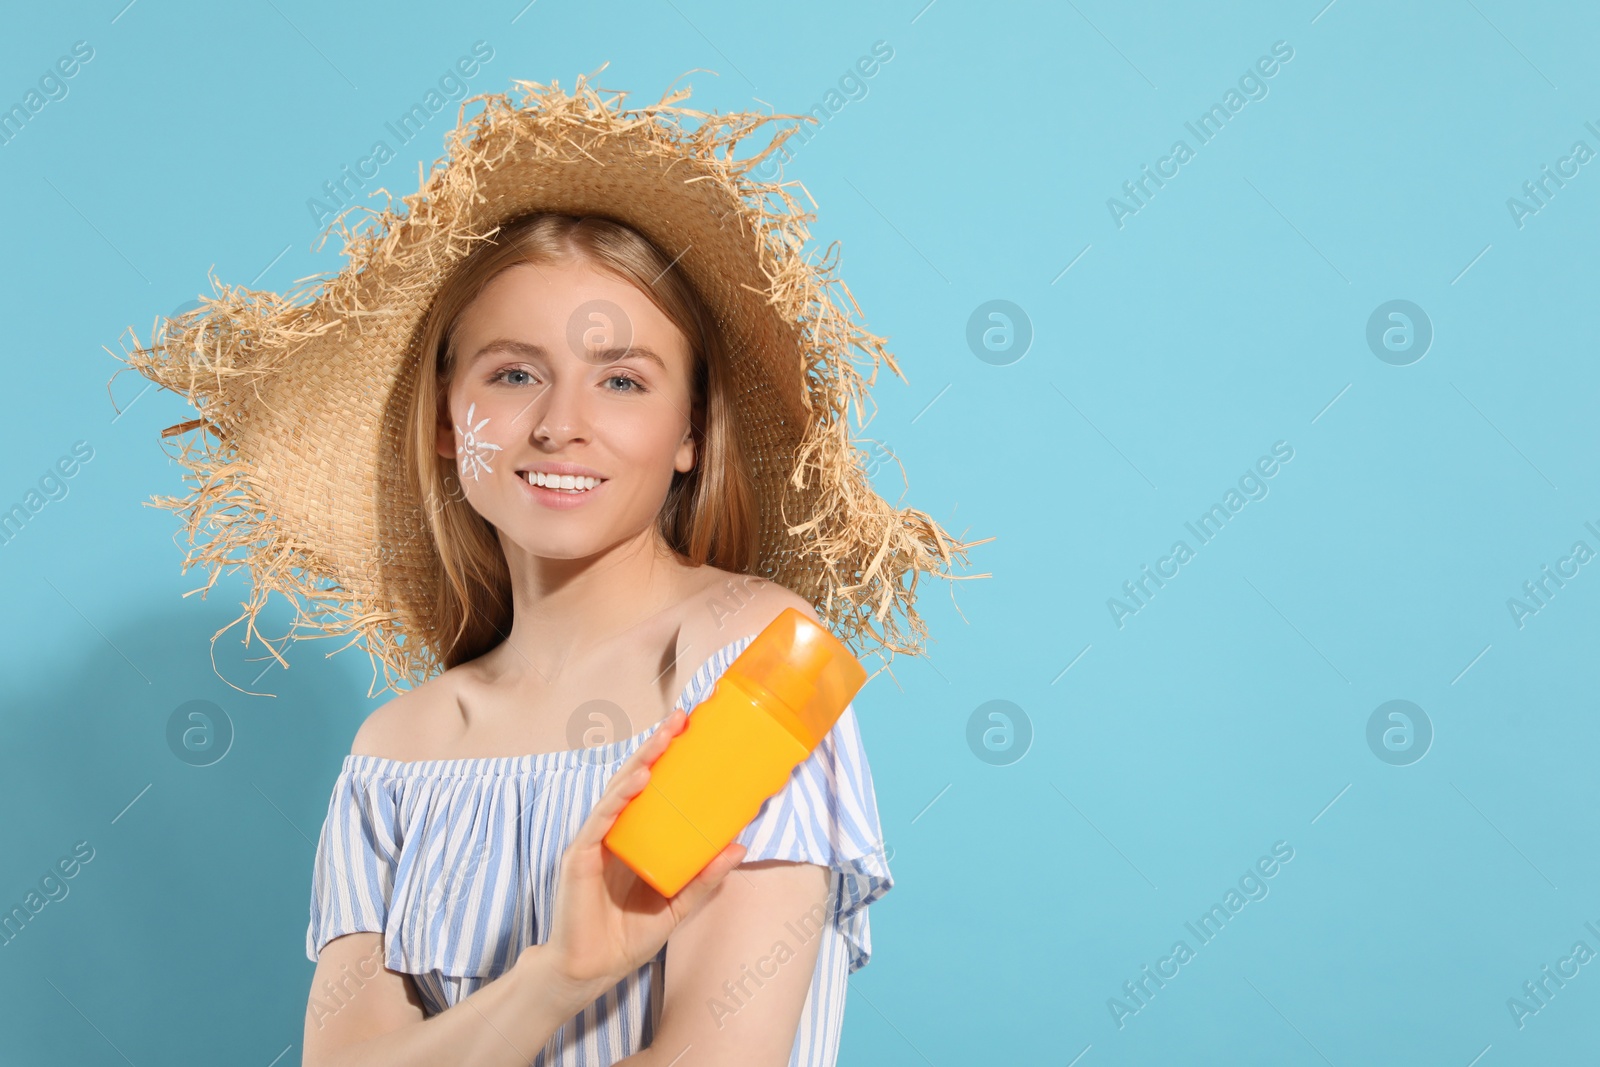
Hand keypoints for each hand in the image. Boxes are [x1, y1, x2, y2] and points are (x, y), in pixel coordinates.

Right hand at [527, 707, 746, 1003]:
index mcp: (633, 839)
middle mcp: (612, 833)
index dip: (668, 760)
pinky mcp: (579, 857)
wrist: (589, 972)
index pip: (651, 790)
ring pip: (618, 792)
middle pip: (635, 780)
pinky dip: (619, 798)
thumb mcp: (677, 908)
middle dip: (657, 747)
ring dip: (641, 762)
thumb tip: (739, 846)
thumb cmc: (626, 939)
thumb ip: (704, 880)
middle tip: (681, 718)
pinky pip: (600, 821)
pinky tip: (639, 780)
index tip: (692, 730)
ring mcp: (593, 842)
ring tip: (664, 738)